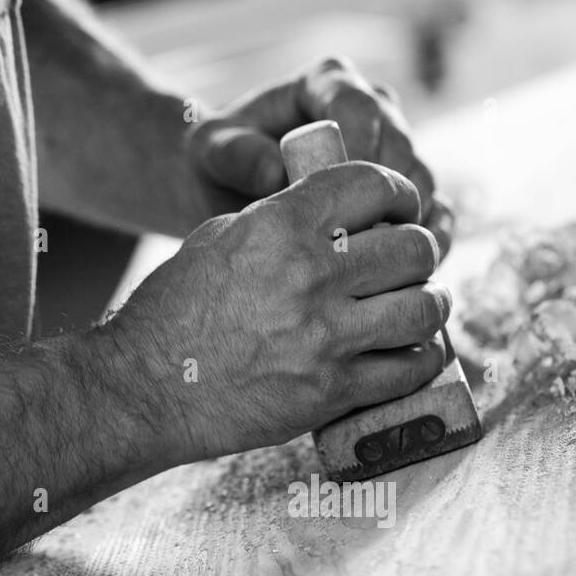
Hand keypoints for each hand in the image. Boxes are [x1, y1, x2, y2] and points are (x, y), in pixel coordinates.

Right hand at [111, 163, 449, 461]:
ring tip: (424, 303)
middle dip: (420, 251)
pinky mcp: (331, 392)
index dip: (400, 193)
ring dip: (431, 303)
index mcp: (281, 224)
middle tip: (413, 262)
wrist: (144, 388)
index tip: (403, 207)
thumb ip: (282, 219)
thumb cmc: (175, 310)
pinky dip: (422, 357)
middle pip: (413, 247)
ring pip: (423, 308)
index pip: (374, 184)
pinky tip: (414, 351)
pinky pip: (409, 369)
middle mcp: (311, 275)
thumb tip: (337, 218)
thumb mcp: (221, 237)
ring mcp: (325, 337)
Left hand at [188, 57, 454, 259]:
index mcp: (327, 84)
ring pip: (424, 182)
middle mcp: (372, 109)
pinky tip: (415, 275)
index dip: (357, 153)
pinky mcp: (408, 192)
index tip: (338, 200)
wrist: (232, 190)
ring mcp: (395, 150)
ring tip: (387, 270)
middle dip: (389, 195)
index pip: (358, 108)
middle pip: (402, 145)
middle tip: (364, 245)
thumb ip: (236, 153)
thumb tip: (273, 173)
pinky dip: (432, 241)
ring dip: (413, 225)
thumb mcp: (213, 150)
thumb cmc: (221, 162)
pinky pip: (436, 212)